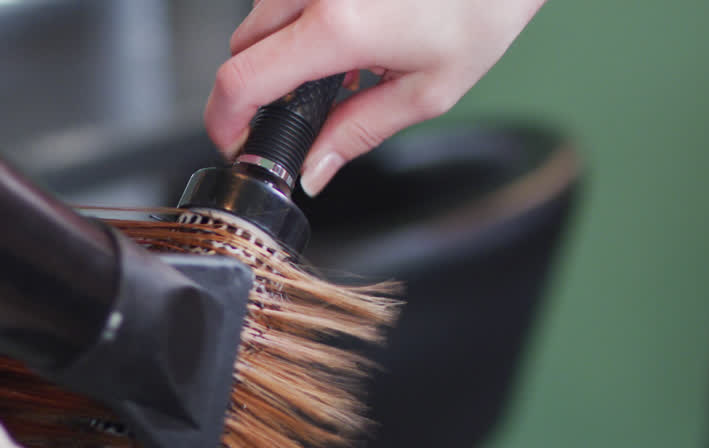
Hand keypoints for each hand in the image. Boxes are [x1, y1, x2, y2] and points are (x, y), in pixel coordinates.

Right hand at [204, 0, 545, 194]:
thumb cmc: (484, 4)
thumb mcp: (428, 90)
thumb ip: (358, 132)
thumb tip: (315, 169)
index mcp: (337, 26)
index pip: (240, 80)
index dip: (224, 121)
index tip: (235, 142)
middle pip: (241, 48)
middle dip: (256, 86)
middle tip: (299, 111)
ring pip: (260, 17)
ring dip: (279, 48)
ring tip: (339, 61)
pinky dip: (299, 18)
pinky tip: (347, 27)